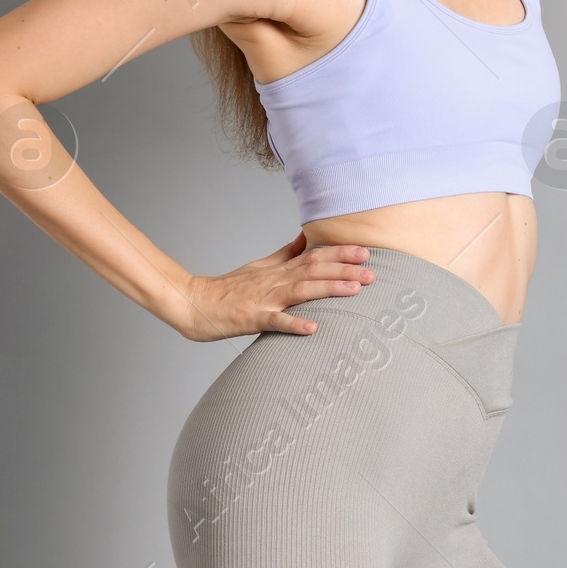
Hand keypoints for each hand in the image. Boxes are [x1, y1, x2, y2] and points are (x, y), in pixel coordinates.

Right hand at [178, 232, 374, 340]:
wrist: (195, 303)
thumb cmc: (228, 289)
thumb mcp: (259, 266)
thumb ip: (285, 255)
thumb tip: (305, 239)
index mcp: (278, 269)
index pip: (314, 256)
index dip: (341, 253)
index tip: (366, 252)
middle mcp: (274, 280)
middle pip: (314, 270)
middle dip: (345, 269)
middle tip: (372, 271)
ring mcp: (264, 299)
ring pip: (301, 290)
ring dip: (329, 289)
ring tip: (355, 290)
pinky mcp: (251, 318)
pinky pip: (274, 321)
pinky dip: (294, 324)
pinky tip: (313, 328)